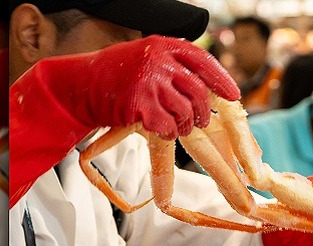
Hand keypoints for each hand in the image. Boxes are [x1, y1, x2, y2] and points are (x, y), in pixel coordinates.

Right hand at [9, 35, 239, 206]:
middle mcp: (159, 60)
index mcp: (163, 46)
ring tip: (177, 127)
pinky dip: (168, 132)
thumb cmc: (113, 75)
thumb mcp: (145, 57)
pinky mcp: (140, 104)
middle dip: (203, 112)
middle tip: (200, 122)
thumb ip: (172, 65)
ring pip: (185, 111)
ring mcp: (149, 81)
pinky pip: (167, 125)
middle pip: (198, 92)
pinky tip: (160, 130)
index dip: (221, 80)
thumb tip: (205, 85)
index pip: (203, 61)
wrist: (79, 85)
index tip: (234, 96)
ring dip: (185, 125)